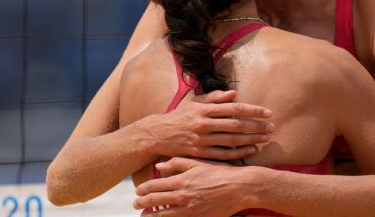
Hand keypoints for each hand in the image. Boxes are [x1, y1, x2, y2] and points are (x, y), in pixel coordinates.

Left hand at [135, 157, 250, 216]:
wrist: (239, 187)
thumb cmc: (220, 172)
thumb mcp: (198, 163)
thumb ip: (177, 163)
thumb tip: (158, 166)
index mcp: (181, 180)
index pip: (155, 186)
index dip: (143, 189)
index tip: (137, 191)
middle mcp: (182, 195)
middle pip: (155, 201)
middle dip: (142, 203)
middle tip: (135, 205)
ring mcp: (189, 209)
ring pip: (162, 216)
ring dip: (150, 216)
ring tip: (143, 216)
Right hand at [141, 90, 273, 160]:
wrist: (157, 135)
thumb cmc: (180, 116)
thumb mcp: (195, 103)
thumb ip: (215, 98)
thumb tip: (234, 94)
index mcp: (204, 109)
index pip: (234, 109)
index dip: (253, 111)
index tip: (268, 113)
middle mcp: (204, 124)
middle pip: (236, 125)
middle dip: (256, 126)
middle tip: (272, 127)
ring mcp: (201, 140)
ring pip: (232, 141)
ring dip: (251, 140)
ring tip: (266, 138)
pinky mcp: (199, 153)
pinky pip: (223, 154)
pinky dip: (239, 152)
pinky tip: (251, 149)